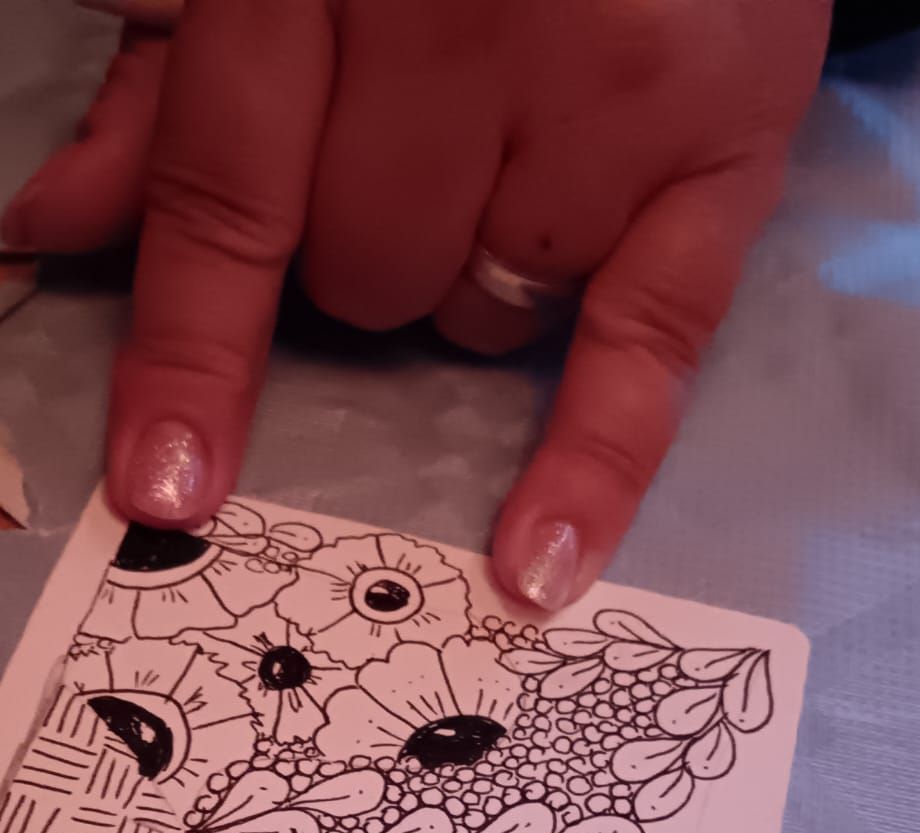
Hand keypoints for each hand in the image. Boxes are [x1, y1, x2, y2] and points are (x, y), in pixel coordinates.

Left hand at [4, 0, 828, 607]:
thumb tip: (57, 225)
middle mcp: (460, 23)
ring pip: (477, 322)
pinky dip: (590, 465)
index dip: (192, 355)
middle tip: (419, 164)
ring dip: (471, 292)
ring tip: (529, 164)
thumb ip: (171, 87)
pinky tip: (542, 559)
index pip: (228, 198)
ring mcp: (599, 93)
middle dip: (367, 268)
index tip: (166, 483)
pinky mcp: (720, 153)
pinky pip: (642, 355)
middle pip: (365, 280)